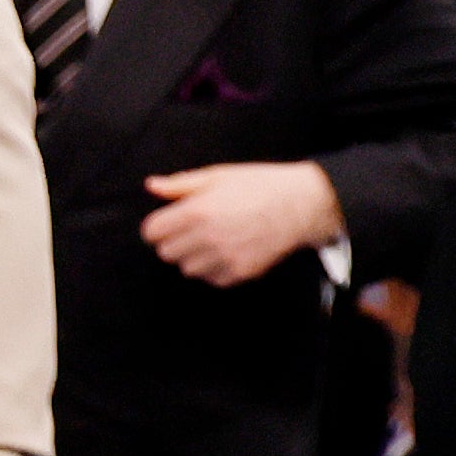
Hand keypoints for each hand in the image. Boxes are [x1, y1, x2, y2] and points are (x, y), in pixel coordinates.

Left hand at [140, 160, 341, 284]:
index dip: (158, 226)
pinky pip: (212, 279)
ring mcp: (225, 258)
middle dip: (174, 241)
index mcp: (197, 211)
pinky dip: (214, 269)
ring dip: (193, 257)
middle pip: (166, 253)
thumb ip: (181, 184)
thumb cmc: (260, 185)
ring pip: (187, 269)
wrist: (303, 204)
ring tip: (212, 240)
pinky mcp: (241, 272)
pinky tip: (228, 251)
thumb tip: (151, 186)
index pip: (151, 232)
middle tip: (192, 229)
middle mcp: (207, 238)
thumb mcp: (218, 176)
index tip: (169, 221)